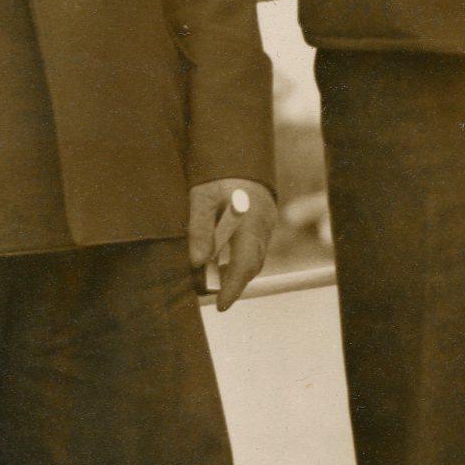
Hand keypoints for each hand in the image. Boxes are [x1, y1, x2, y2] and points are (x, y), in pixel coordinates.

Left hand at [187, 179, 277, 311]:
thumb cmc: (217, 178)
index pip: (245, 262)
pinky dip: (236, 262)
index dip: (233, 287)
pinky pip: (252, 251)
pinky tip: (218, 263)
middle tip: (209, 296)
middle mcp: (264, 227)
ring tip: (209, 280)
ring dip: (232, 273)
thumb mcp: (201, 199)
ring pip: (253, 260)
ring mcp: (267, 227)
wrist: (238, 159)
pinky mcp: (263, 228)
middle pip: (251, 265)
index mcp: (251, 220)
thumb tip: (197, 262)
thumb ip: (199, 229)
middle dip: (231, 284)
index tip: (221, 305)